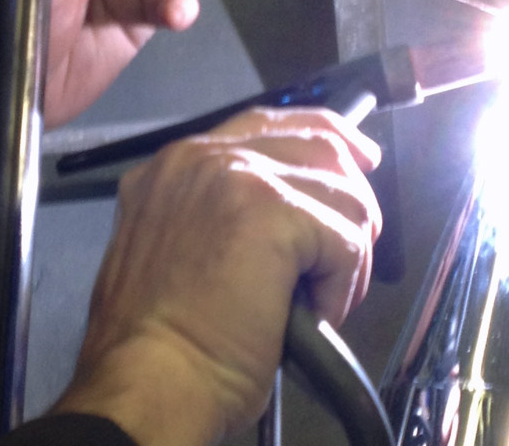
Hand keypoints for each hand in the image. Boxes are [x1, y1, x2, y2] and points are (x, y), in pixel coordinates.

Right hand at [50, 108, 382, 445]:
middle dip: (352, 189)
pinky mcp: (272, 211)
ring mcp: (235, 177)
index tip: (355, 164)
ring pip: (341, 191)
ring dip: (346, 255)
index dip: (321, 141)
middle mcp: (200, 157)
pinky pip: (346, 236)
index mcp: (175, 167)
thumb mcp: (172, 254)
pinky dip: (342, 285)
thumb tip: (283, 221)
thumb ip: (215, 217)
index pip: (266, 125)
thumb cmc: (156, 345)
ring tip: (318, 305)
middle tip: (362, 238)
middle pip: (315, 140)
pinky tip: (313, 316)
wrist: (147, 384)